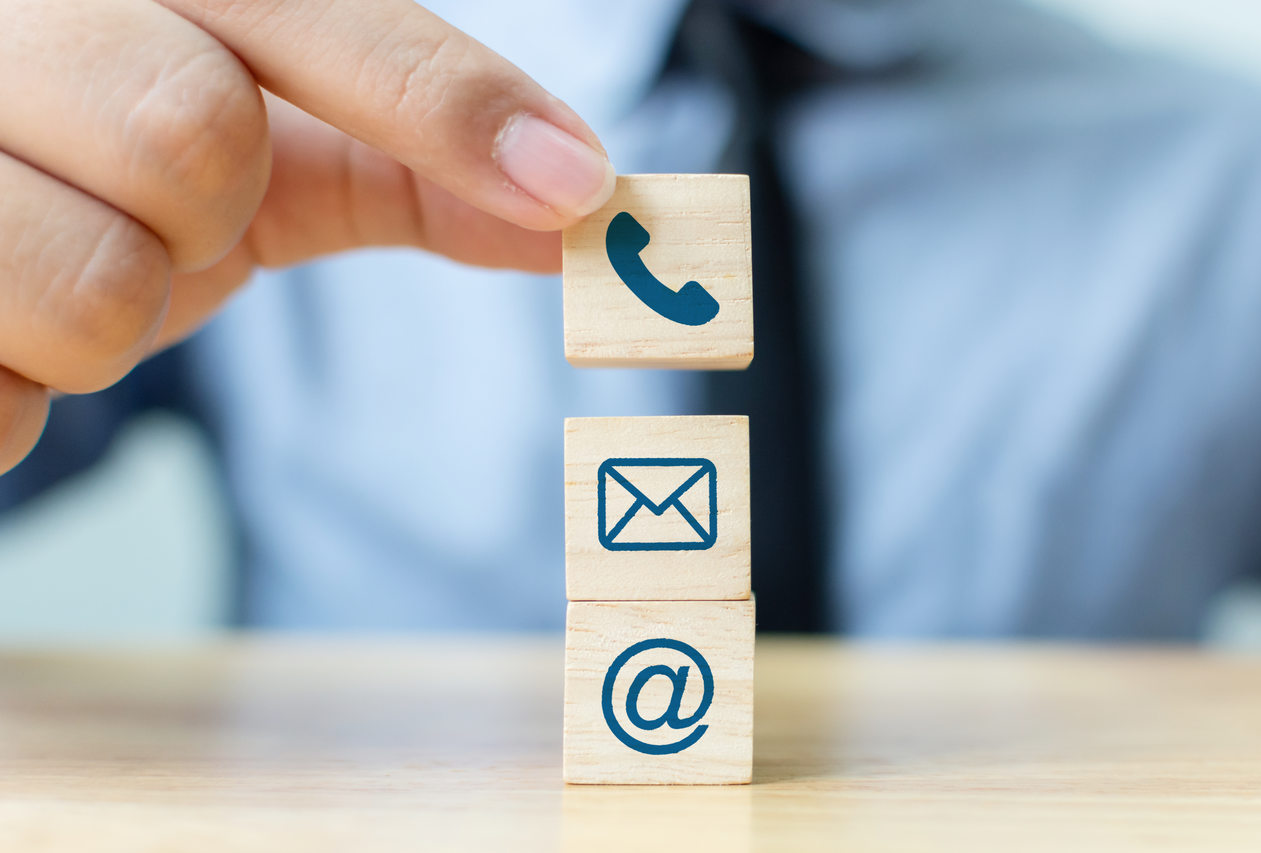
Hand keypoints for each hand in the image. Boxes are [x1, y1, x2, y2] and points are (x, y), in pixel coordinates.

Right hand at [0, 0, 615, 472]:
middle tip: (157, 215)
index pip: (310, 10)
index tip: (572, 185)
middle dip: (203, 216)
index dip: (444, 101)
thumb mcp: (271, 145)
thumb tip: (577, 205)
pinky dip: (20, 386)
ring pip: (100, 281)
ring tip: (59, 264)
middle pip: (191, 133)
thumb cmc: (118, 170)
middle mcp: (16, 21)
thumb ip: (415, 158)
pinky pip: (1, 386)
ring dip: (110, 316)